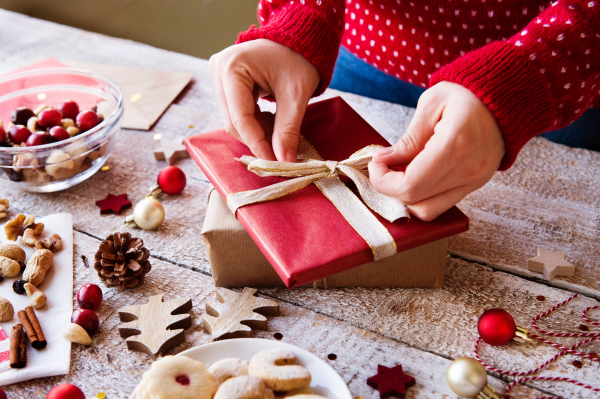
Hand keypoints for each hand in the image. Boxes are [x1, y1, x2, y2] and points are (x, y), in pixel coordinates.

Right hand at [209, 39, 319, 161]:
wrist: (298, 40)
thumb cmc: (299, 59)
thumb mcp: (297, 95)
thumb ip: (288, 129)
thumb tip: (284, 161)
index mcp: (233, 67)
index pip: (240, 117)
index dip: (257, 143)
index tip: (274, 162)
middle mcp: (219, 69)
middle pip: (233, 122)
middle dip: (258, 139)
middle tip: (282, 150)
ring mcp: (219, 76)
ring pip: (234, 121)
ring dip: (257, 133)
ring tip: (279, 130)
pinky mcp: (225, 84)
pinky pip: (236, 114)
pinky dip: (255, 124)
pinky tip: (271, 121)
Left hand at [368, 82, 504, 220]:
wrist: (506, 96)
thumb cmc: (467, 94)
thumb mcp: (432, 105)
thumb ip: (408, 139)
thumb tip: (384, 161)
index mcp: (455, 146)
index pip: (410, 186)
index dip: (383, 181)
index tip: (375, 163)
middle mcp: (468, 170)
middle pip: (416, 201)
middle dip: (390, 187)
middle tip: (383, 165)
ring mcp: (475, 181)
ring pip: (428, 210)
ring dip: (406, 196)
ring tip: (399, 171)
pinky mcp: (476, 184)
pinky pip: (442, 204)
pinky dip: (422, 195)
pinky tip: (416, 174)